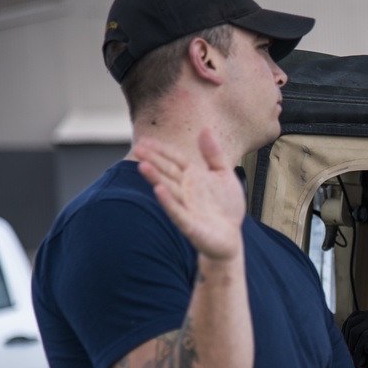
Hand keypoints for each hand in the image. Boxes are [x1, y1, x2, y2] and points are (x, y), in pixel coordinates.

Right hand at [133, 129, 245, 260]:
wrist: (230, 237)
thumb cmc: (226, 207)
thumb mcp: (225, 175)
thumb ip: (214, 154)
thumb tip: (205, 130)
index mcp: (194, 177)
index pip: (175, 160)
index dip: (162, 150)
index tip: (145, 140)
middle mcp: (186, 191)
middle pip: (168, 173)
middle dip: (153, 161)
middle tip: (137, 149)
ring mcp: (187, 207)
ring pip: (169, 190)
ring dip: (156, 178)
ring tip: (142, 166)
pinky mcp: (190, 225)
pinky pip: (177, 212)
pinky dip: (168, 202)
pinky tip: (159, 190)